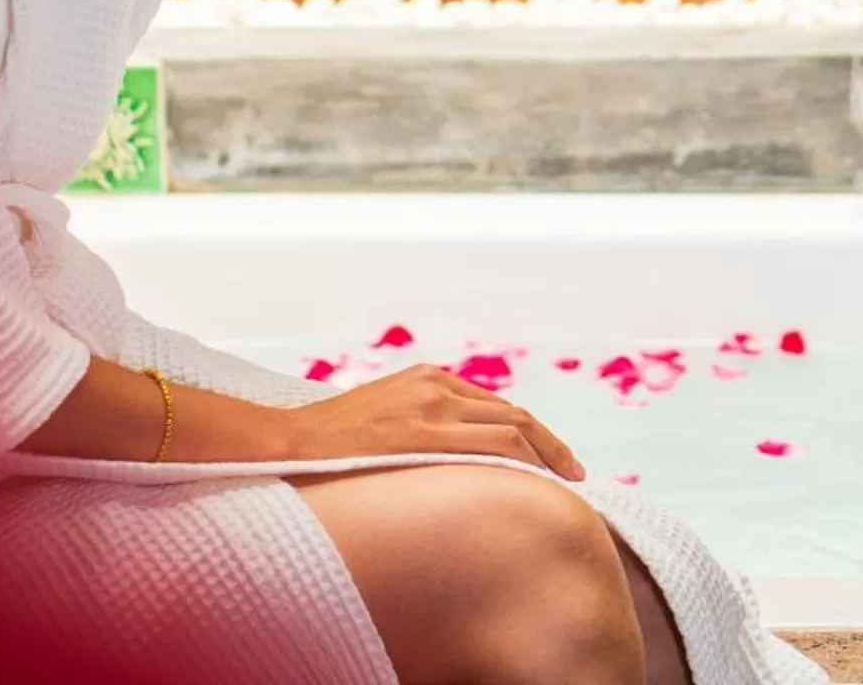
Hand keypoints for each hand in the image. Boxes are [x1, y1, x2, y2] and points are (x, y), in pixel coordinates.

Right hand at [267, 363, 586, 480]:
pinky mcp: (422, 432)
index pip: (496, 407)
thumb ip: (415, 430)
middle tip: (577, 474)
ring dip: (547, 455)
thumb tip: (440, 463)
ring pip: (511, 427)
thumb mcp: (380, 422)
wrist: (285, 441)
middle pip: (515, 414)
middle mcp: (435, 386)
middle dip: (552, 445)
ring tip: (568, 483)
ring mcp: (430, 406)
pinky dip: (522, 460)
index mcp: (427, 379)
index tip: (552, 459)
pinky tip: (537, 482)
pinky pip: (489, 443)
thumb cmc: (326, 443)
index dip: (531, 434)